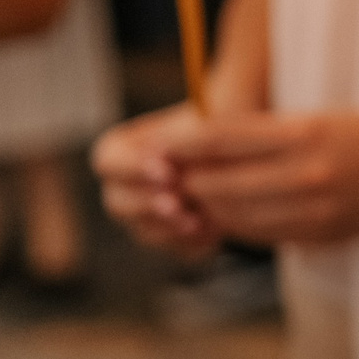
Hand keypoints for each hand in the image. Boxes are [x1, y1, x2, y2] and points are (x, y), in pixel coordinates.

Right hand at [93, 105, 223, 262]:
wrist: (249, 152)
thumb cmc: (228, 121)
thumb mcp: (219, 107)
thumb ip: (206, 115)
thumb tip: (202, 124)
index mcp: (128, 148)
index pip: (108, 160)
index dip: (132, 168)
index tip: (168, 171)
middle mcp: (128, 185)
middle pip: (117, 202)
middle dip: (148, 204)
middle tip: (178, 204)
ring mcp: (146, 215)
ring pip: (143, 231)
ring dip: (169, 229)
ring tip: (200, 222)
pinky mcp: (172, 237)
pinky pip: (173, 250)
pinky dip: (191, 246)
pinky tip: (215, 236)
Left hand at [163, 100, 358, 245]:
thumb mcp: (317, 118)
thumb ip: (262, 138)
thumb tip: (200, 152)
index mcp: (303, 130)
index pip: (220, 138)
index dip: (180, 147)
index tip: (157, 147)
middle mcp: (307, 171)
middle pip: (219, 183)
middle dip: (186, 183)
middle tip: (165, 180)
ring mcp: (316, 208)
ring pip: (236, 216)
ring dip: (208, 210)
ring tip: (194, 200)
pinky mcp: (325, 233)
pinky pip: (264, 235)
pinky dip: (239, 227)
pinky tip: (233, 217)